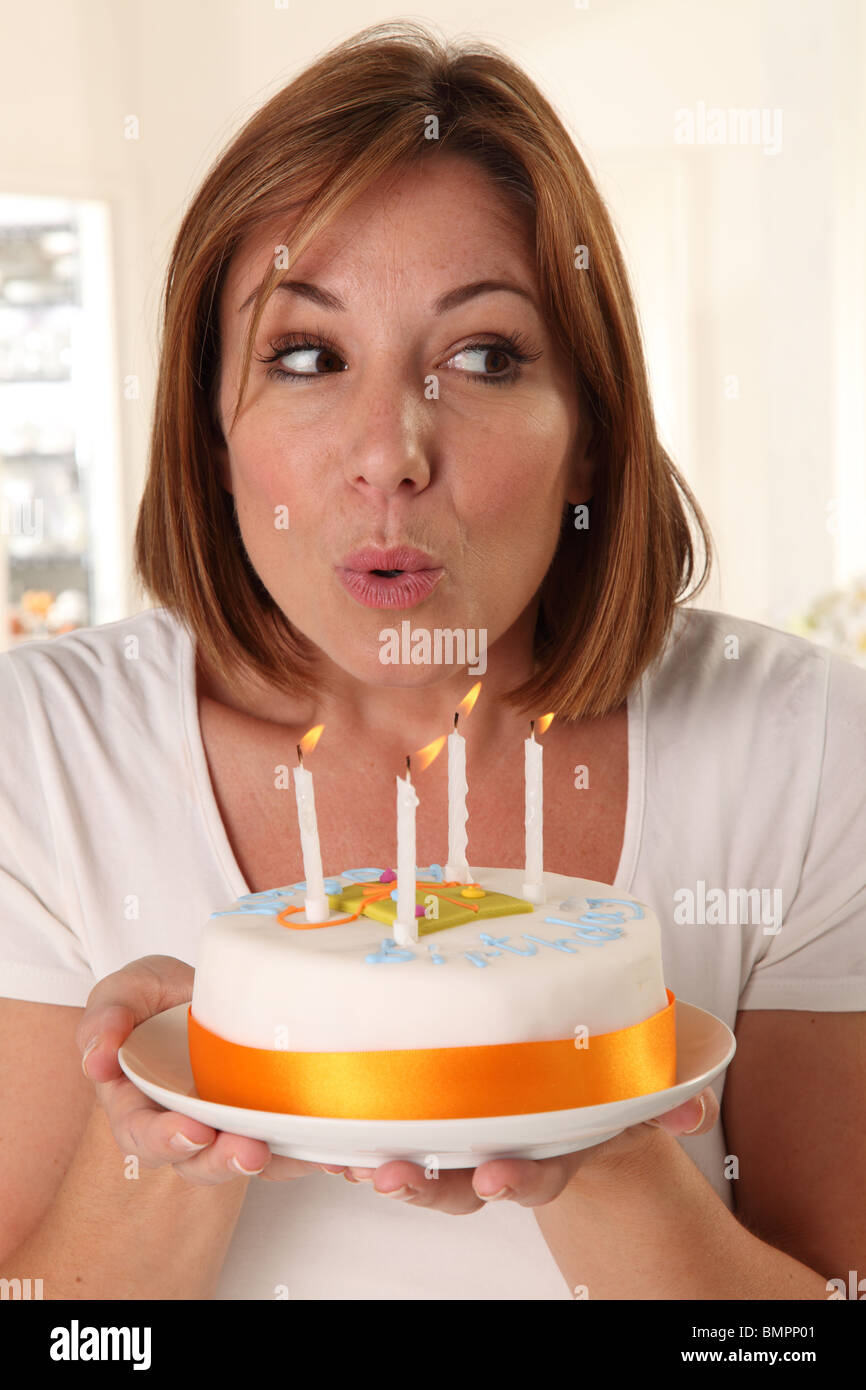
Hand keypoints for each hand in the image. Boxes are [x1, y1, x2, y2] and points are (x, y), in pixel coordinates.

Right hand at [76, 955, 317, 1185]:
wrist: (208, 989)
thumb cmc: (155, 998)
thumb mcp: (126, 991)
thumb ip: (106, 1017)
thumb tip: (96, 1057)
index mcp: (140, 1105)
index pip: (145, 1134)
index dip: (165, 1138)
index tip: (191, 1131)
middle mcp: (184, 1126)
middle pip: (199, 1160)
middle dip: (224, 1159)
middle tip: (250, 1151)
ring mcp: (229, 1126)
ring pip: (247, 1158)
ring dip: (270, 1159)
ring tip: (292, 1147)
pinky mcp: (270, 1120)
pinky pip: (291, 1146)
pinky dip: (312, 1152)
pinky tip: (334, 1151)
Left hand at [328, 1087, 718, 1213]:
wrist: (564, 1095)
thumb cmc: (592, 1089)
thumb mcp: (630, 1093)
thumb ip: (661, 1102)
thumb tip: (694, 1111)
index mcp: (548, 1150)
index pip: (534, 1176)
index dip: (515, 1181)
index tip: (497, 1177)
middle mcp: (500, 1157)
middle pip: (459, 1188)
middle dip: (425, 1187)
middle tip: (392, 1177)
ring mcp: (460, 1146)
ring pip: (418, 1171)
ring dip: (383, 1169)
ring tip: (354, 1163)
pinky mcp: (425, 1125)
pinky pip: (387, 1142)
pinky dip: (354, 1145)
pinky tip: (324, 1140)